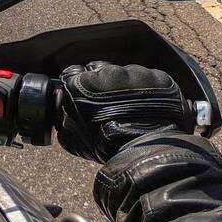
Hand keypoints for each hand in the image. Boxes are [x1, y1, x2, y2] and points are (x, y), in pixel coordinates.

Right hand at [55, 62, 183, 162]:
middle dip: (102, 82)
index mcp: (82, 84)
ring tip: (132, 107)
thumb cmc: (105, 147)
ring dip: (127, 85)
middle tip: (110, 102)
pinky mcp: (158, 77)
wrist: (143, 152)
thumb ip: (64, 117)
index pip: (74, 72)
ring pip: (127, 72)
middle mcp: (108, 72)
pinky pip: (150, 78)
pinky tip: (149, 106)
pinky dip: (150, 88)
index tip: (85, 92)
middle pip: (101, 68)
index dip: (79, 82)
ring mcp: (135, 72)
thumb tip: (64, 109)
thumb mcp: (72, 138)